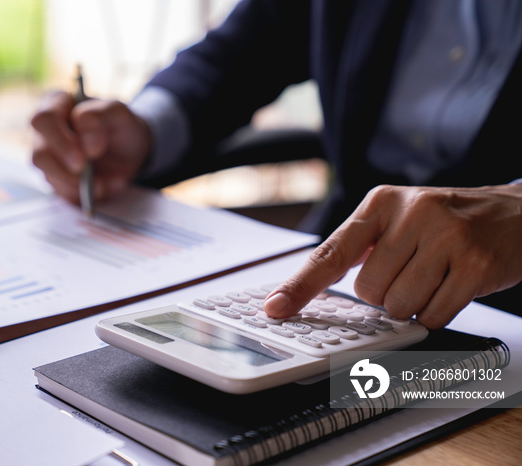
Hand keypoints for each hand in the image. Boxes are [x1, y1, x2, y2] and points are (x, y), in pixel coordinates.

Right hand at [31, 91, 151, 202]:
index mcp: (55, 105)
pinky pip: (65, 193)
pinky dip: (86, 194)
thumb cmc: (119, 124)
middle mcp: (45, 133)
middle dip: (65, 170)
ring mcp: (49, 159)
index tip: (85, 156)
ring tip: (104, 183)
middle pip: (40, 154)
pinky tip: (108, 186)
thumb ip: (98, 118)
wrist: (130, 148)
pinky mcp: (58, 180)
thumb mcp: (117, 112)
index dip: (61, 141)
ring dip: (77, 185)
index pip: (44, 120)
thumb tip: (86, 144)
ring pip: (49, 177)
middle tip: (87, 175)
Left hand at [264, 184, 521, 327]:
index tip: (276, 308)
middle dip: (385, 294)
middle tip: (411, 270)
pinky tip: (452, 285)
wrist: (517, 214)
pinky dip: (437, 312)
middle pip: (367, 291)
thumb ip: (362, 246)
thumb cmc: (449, 220)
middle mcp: (413, 213)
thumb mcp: (401, 216)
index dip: (301, 285)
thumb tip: (314, 287)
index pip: (331, 251)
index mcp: (382, 202)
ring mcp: (447, 237)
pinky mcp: (475, 265)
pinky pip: (433, 316)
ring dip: (412, 304)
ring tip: (434, 275)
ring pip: (398, 307)